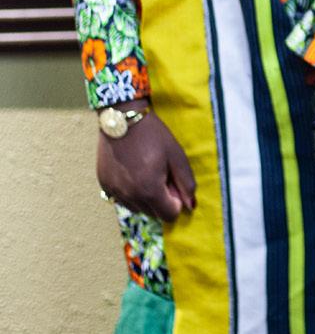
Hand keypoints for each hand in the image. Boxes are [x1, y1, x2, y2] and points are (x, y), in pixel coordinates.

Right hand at [97, 108, 195, 222]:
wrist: (122, 117)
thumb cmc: (153, 134)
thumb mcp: (176, 156)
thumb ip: (186, 183)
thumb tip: (190, 206)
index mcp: (150, 190)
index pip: (169, 216)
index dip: (176, 202)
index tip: (173, 182)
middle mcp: (130, 196)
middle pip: (153, 214)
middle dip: (162, 200)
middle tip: (160, 175)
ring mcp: (114, 191)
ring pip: (137, 208)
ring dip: (146, 198)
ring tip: (146, 172)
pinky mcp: (105, 185)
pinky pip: (122, 199)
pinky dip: (131, 192)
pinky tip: (132, 172)